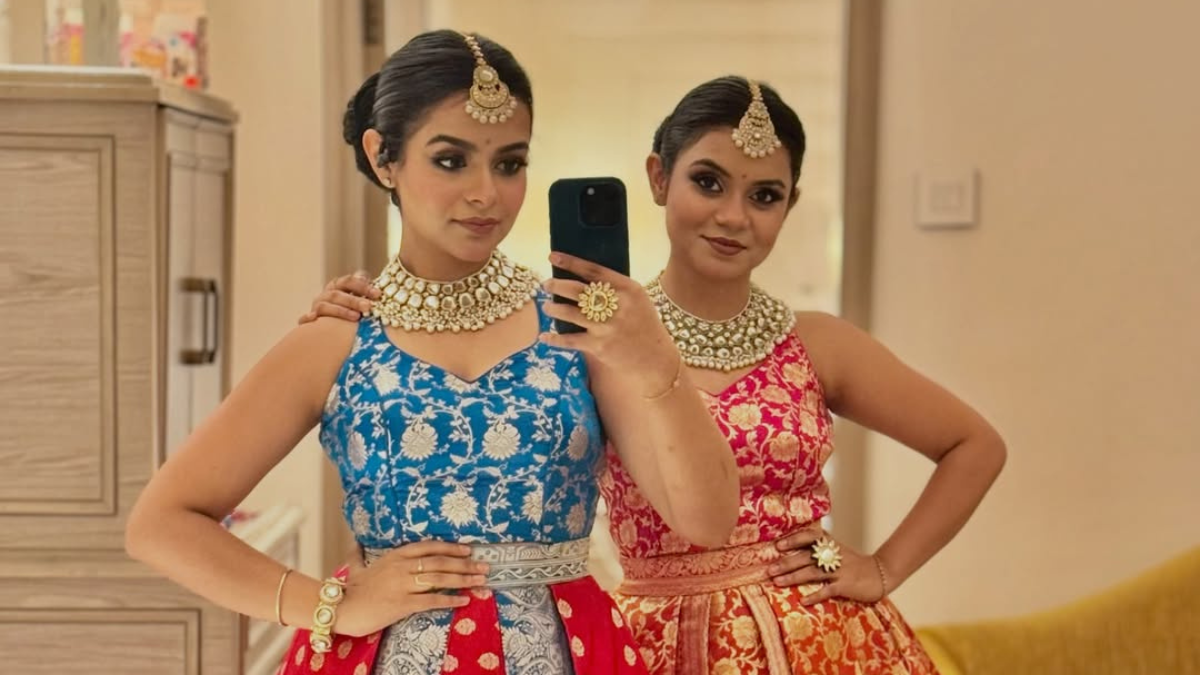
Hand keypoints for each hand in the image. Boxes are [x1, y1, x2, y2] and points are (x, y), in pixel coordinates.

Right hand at [298, 271, 380, 324]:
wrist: (326, 330)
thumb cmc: (349, 312)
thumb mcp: (357, 299)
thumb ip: (364, 291)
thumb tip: (376, 284)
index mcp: (338, 286)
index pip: (349, 281)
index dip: (363, 286)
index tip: (377, 294)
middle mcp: (326, 295)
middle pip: (338, 294)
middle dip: (354, 300)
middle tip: (368, 307)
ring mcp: (316, 307)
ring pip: (324, 306)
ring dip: (340, 311)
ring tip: (356, 317)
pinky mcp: (308, 321)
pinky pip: (304, 320)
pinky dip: (307, 318)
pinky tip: (313, 319)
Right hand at [334, 540, 487, 636]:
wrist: (340, 607)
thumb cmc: (350, 589)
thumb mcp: (356, 566)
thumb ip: (358, 554)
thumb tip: (354, 543)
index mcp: (395, 555)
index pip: (429, 547)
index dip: (450, 548)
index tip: (468, 549)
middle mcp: (402, 566)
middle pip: (439, 562)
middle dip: (464, 564)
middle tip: (483, 566)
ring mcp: (403, 584)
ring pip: (439, 579)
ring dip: (463, 579)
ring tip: (480, 581)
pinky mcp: (402, 604)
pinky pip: (431, 601)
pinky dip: (449, 600)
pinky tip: (464, 600)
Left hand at [540, 253, 680, 397]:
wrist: (656, 358)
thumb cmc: (644, 326)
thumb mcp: (637, 300)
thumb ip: (616, 289)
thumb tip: (583, 279)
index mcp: (627, 288)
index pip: (593, 270)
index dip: (570, 262)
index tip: (553, 257)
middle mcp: (617, 305)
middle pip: (577, 290)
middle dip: (556, 285)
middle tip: (545, 285)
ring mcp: (606, 327)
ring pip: (569, 313)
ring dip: (553, 309)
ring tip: (546, 307)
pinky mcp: (599, 347)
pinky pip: (569, 340)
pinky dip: (554, 338)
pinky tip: (544, 336)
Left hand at [770, 526, 885, 605]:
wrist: (879, 573)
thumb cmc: (852, 562)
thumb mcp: (836, 550)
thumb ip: (818, 548)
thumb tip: (790, 551)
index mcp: (830, 544)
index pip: (809, 537)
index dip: (793, 540)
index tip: (778, 546)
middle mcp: (833, 555)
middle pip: (806, 557)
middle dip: (786, 563)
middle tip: (769, 570)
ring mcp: (839, 570)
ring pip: (812, 573)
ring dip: (794, 577)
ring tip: (777, 582)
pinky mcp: (845, 585)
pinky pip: (827, 590)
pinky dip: (815, 595)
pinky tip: (803, 601)